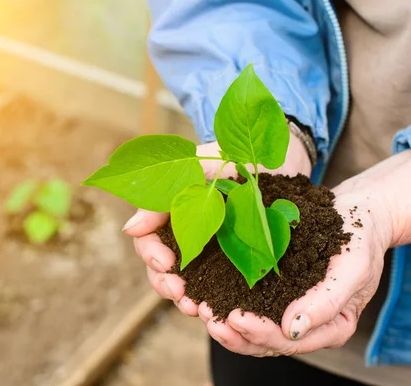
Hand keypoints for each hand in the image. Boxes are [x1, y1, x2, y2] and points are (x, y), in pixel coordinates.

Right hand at [123, 132, 311, 314]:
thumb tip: (129, 230)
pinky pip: (216, 288)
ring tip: (196, 309)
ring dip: (184, 298)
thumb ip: (162, 196)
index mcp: (169, 212)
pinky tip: (215, 311)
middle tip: (179, 293)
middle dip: (165, 284)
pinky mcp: (233, 263)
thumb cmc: (232, 155)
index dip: (151, 254)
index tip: (167, 263)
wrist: (279, 158)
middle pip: (161, 269)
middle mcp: (184, 234)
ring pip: (184, 283)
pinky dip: (212, 301)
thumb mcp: (194, 168)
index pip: (147, 240)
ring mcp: (208, 251)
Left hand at [199, 187, 391, 356]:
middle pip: (264, 342)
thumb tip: (292, 330)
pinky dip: (223, 302)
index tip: (235, 318)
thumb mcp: (352, 266)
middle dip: (232, 333)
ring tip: (198, 307)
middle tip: (205, 314)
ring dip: (222, 322)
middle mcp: (304, 325)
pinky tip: (201, 293)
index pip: (289, 341)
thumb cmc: (359, 238)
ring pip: (249, 330)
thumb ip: (327, 301)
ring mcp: (285, 310)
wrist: (355, 214)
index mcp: (330, 328)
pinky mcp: (270, 292)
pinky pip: (244, 304)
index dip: (259, 333)